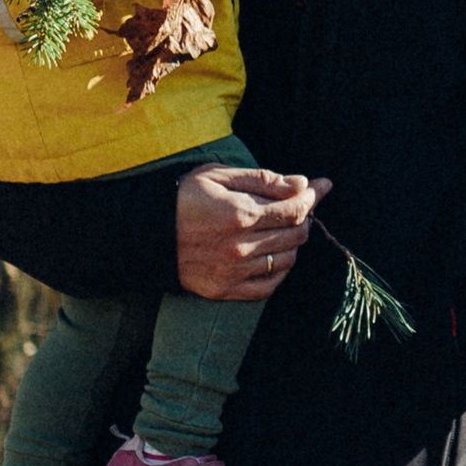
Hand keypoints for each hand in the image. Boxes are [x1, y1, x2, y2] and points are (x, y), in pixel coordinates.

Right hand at [175, 162, 329, 303]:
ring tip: (279, 229)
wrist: (145, 233)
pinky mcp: (225, 290)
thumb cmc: (183, 198)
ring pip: (287, 260)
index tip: (320, 186)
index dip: (312, 197)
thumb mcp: (219, 176)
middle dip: (303, 217)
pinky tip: (272, 255)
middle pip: (296, 235)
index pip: (295, 209)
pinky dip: (279, 270)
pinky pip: (269, 286)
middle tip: (295, 206)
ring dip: (292, 243)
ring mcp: (234, 272)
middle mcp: (240, 247)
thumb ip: (263, 180)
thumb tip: (301, 184)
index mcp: (240, 215)